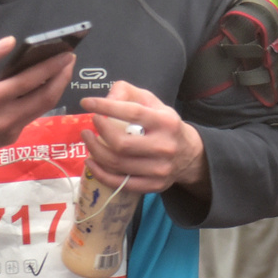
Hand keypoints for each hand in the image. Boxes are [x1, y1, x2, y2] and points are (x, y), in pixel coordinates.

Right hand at [0, 38, 75, 157]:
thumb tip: (11, 41)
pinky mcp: (10, 138)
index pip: (29, 80)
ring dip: (56, 89)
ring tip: (62, 71)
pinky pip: (31, 116)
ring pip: (42, 109)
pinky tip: (44, 86)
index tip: (66, 54)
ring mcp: (9, 131)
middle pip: (45, 98)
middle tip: (70, 61)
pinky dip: (40, 100)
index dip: (51, 67)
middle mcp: (4, 118)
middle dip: (62, 78)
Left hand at [80, 82, 206, 197]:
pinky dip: (100, 173)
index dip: (106, 107)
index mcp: (166, 123)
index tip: (87, 103)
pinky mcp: (153, 185)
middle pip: (121, 144)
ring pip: (117, 164)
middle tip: (89, 127)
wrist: (190, 155)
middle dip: (99, 133)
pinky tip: (91, 162)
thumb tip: (105, 99)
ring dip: (95, 151)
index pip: (132, 113)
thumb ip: (128, 93)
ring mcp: (159, 169)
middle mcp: (164, 146)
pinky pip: (119, 183)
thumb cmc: (165, 125)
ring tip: (88, 141)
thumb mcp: (153, 103)